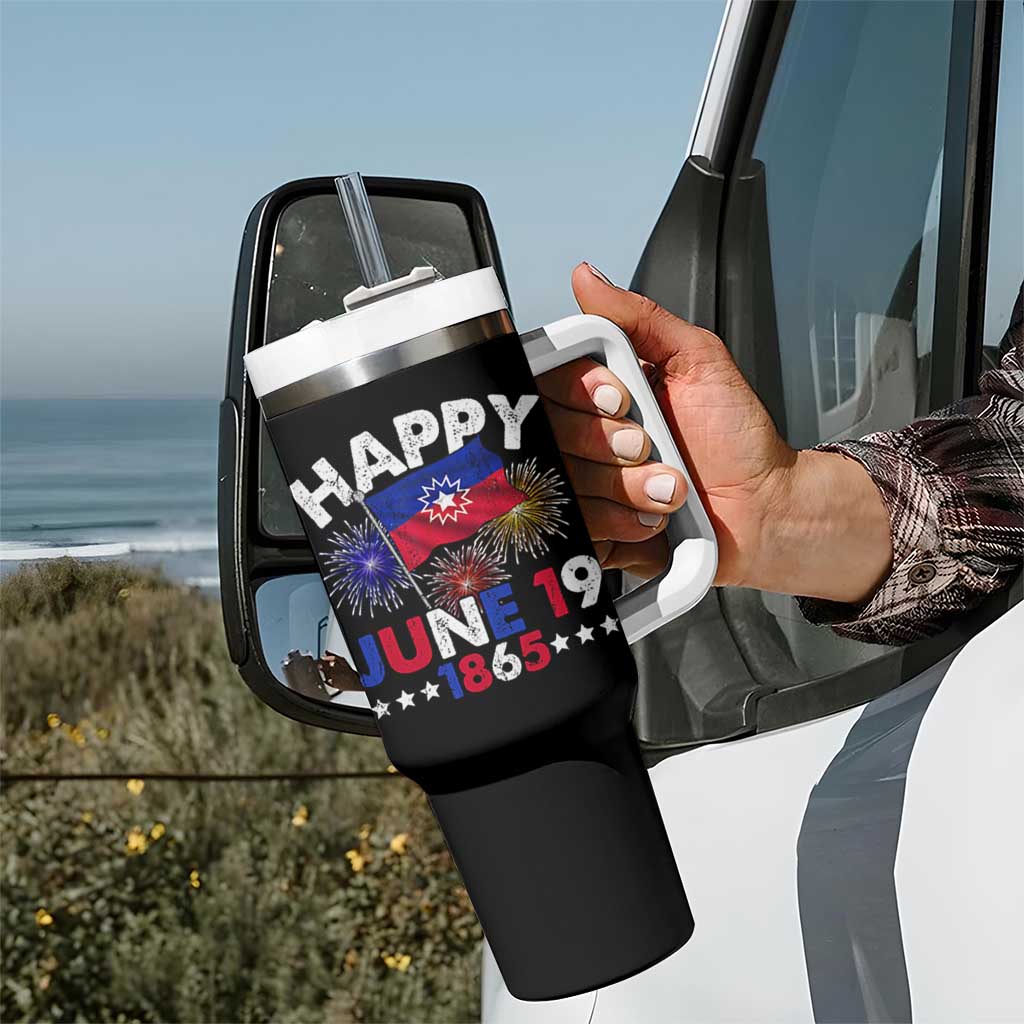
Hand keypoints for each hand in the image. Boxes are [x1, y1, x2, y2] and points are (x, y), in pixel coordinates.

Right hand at [538, 263, 893, 602]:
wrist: (764, 505)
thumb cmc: (736, 434)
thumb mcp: (697, 358)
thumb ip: (640, 317)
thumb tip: (587, 278)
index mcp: (595, 394)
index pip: (544, 382)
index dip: (577, 391)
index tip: (621, 397)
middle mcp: (581, 440)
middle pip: (547, 434)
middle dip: (608, 441)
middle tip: (650, 443)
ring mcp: (583, 490)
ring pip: (562, 484)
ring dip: (625, 486)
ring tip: (668, 485)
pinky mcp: (592, 534)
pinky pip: (575, 530)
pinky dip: (621, 523)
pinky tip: (652, 516)